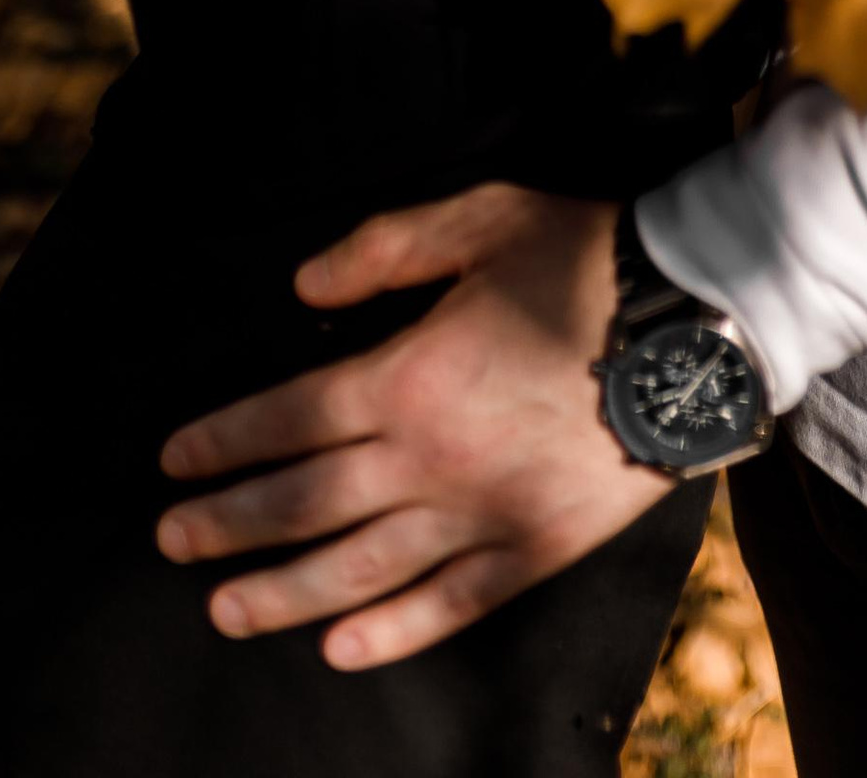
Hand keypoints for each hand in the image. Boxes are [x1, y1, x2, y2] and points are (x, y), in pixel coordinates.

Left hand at [155, 184, 663, 670]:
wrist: (693, 320)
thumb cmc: (581, 258)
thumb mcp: (476, 218)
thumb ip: (381, 249)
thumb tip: (302, 289)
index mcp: (410, 373)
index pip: (291, 418)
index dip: (226, 443)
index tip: (174, 464)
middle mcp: (432, 457)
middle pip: (308, 502)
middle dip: (231, 525)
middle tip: (173, 543)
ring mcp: (483, 512)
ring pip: (362, 568)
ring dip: (285, 593)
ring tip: (226, 610)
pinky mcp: (533, 547)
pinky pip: (450, 604)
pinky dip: (392, 632)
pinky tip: (342, 647)